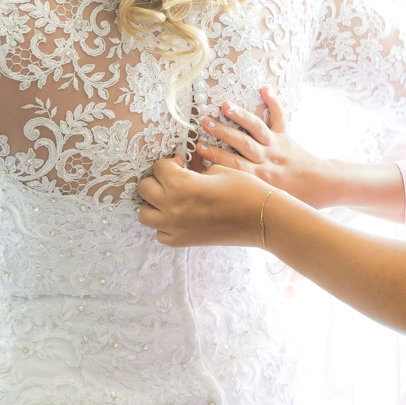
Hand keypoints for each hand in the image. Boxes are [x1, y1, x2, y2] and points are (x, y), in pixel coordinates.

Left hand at [138, 156, 275, 247]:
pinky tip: (178, 217)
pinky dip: (163, 225)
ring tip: (170, 199)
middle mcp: (172, 207)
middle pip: (144, 189)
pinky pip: (159, 234)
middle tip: (173, 178)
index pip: (158, 168)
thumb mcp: (217, 170)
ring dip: (153, 203)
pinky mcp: (183, 241)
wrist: (261, 218)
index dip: (170, 162)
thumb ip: (193, 172)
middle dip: (157, 180)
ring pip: (144, 214)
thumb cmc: (244, 190)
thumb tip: (183, 172)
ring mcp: (175, 227)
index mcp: (180, 184)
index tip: (181, 163)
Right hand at [195, 87, 332, 206]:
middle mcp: (267, 159)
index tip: (198, 149)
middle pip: (241, 144)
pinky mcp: (286, 136)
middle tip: (204, 124)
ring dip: (240, 117)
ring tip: (225, 106)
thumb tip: (219, 190)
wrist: (323, 186)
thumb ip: (246, 193)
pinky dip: (273, 102)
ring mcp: (277, 145)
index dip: (215, 157)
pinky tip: (264, 89)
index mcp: (261, 178)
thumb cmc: (296, 197)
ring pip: (256, 128)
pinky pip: (279, 117)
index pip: (233, 166)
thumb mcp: (268, 200)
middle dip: (222, 134)